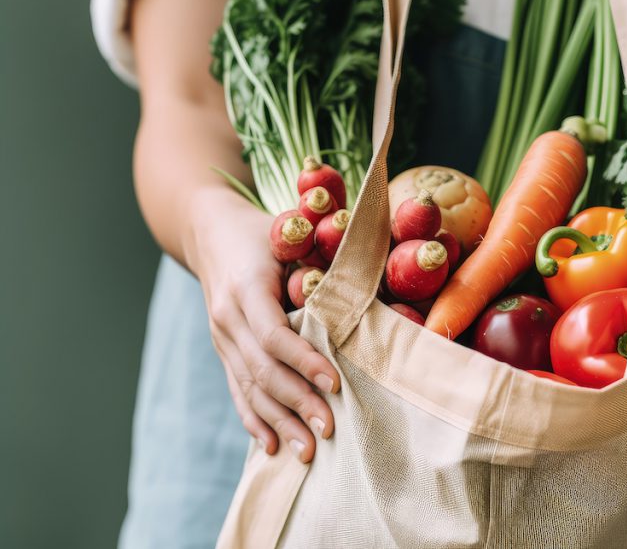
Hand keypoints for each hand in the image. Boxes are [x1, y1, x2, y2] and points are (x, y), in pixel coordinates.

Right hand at [185, 187, 339, 462]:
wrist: (210, 230)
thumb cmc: (261, 232)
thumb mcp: (287, 236)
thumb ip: (316, 266)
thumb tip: (362, 295)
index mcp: (246, 288)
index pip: (274, 335)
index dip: (305, 361)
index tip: (335, 383)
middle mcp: (227, 318)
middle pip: (262, 370)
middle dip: (297, 403)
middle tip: (330, 428)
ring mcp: (221, 338)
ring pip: (249, 387)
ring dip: (279, 422)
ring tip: (307, 452)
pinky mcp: (223, 351)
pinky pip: (237, 390)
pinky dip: (255, 420)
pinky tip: (272, 445)